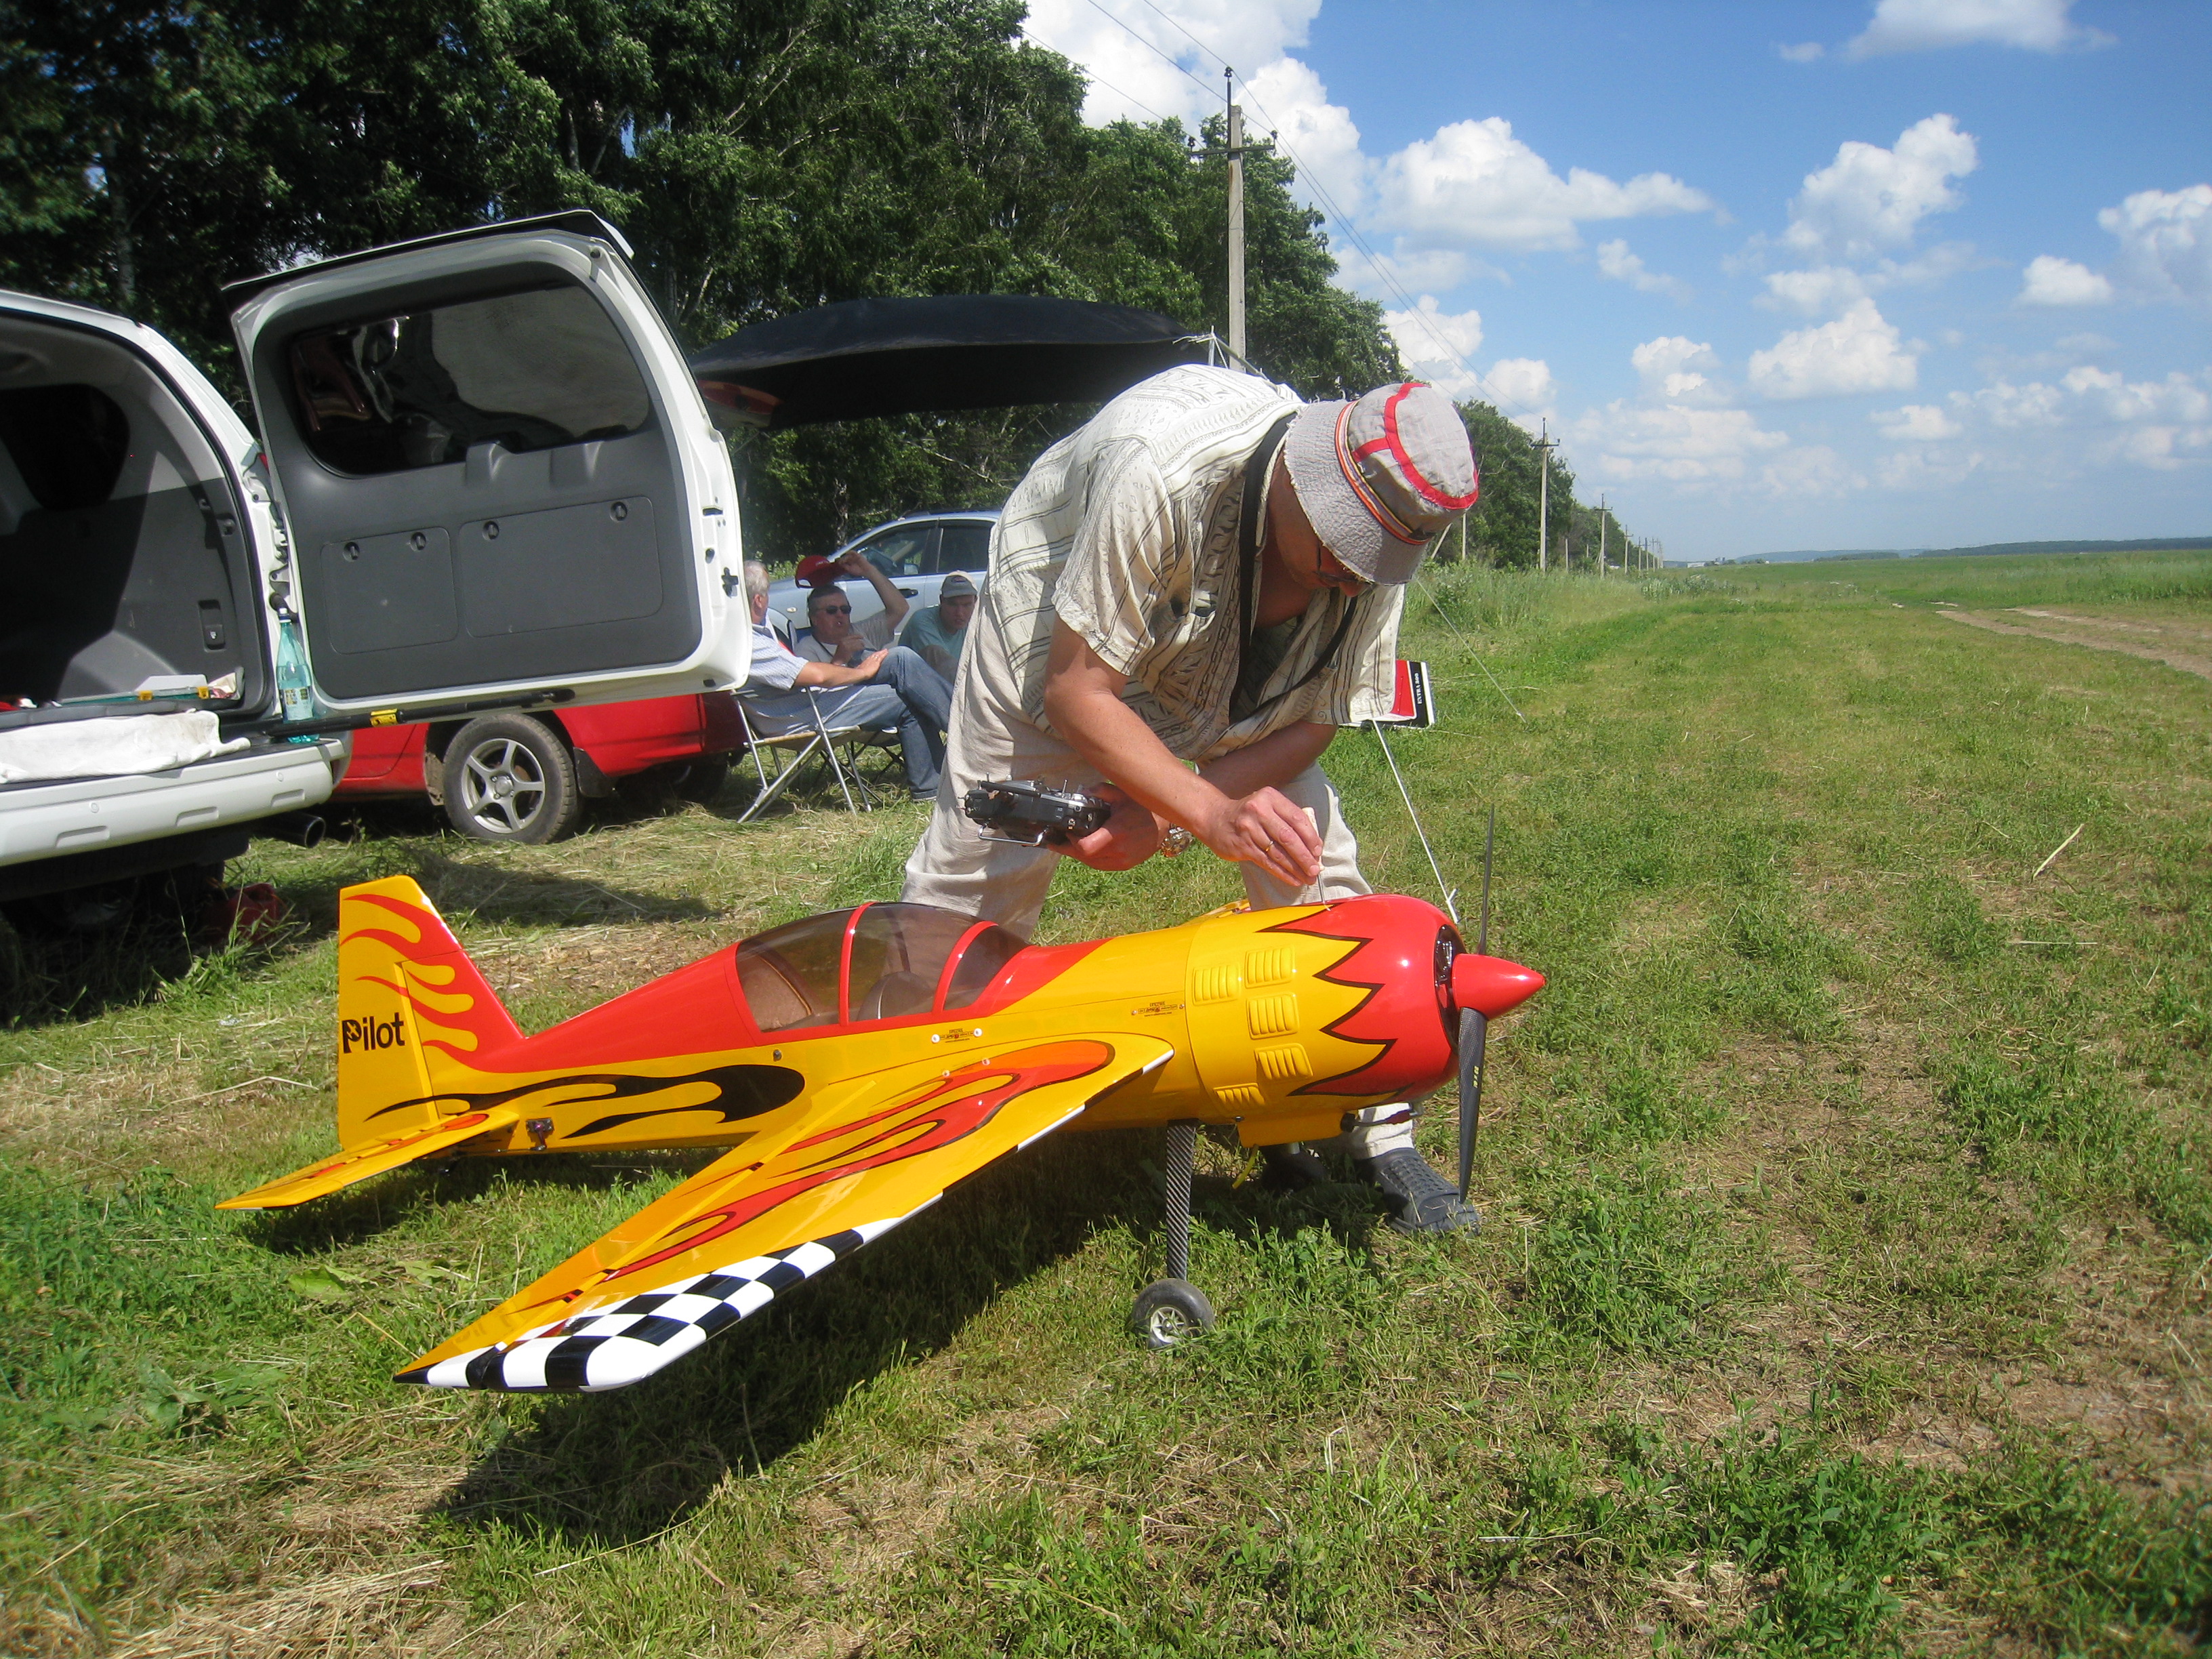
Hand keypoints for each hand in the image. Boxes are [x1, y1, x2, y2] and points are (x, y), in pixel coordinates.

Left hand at [835, 549, 872, 577]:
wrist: (866, 570)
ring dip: (846, 557)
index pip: (844, 561)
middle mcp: (852, 560)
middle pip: (845, 558)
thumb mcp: (850, 570)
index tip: (839, 562)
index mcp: (850, 564)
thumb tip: (840, 563)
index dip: (841, 561)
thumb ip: (845, 566)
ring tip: (844, 560)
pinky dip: (850, 552)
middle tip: (841, 561)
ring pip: (848, 555)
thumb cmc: (859, 571)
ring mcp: (855, 557)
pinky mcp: (858, 555)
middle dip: (843, 559)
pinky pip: (853, 552)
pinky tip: (847, 553)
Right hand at [852, 647, 887, 674]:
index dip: (874, 655)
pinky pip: (881, 657)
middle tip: (883, 650)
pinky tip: (887, 652)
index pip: (870, 657)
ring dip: (882, 652)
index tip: (876, 653)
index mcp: (865, 661)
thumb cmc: (859, 672)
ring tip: (886, 650)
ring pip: (878, 655)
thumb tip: (858, 667)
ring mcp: (873, 660)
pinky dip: (884, 654)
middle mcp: (869, 659)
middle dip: (879, 652)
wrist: (861, 673)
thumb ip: (859, 668)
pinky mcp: (877, 662)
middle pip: (875, 654)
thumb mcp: (858, 668)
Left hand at [1061, 785, 1161, 870]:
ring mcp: (1122, 861)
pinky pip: (1100, 865)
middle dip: (1068, 849)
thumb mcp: (1120, 794)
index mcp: (1116, 833)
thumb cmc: (1142, 808)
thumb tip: (1080, 794)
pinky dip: (1091, 858)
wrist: (1163, 825)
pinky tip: (1086, 849)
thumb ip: (1098, 791)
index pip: (1084, 848)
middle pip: (1084, 857)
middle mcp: (1119, 851)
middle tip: (1057, 840)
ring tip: (1069, 844)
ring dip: (1078, 854)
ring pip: (1091, 863)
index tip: (1066, 832)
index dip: (1071, 842)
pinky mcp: (1124, 865)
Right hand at [1195, 787, 1321, 887]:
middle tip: (1315, 870)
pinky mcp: (1242, 845)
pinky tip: (1293, 880)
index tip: (1318, 851)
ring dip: (1295, 868)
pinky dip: (1282, 873)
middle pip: (1288, 837)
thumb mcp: (1266, 806)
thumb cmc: (1249, 814)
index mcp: (1270, 797)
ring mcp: (1249, 829)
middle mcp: (1259, 811)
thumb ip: (1286, 819)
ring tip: (1307, 878)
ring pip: (1278, 853)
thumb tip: (1312, 846)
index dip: (1310, 837)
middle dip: (1305, 856)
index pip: (1296, 818)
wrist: (1214, 818)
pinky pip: (1267, 862)